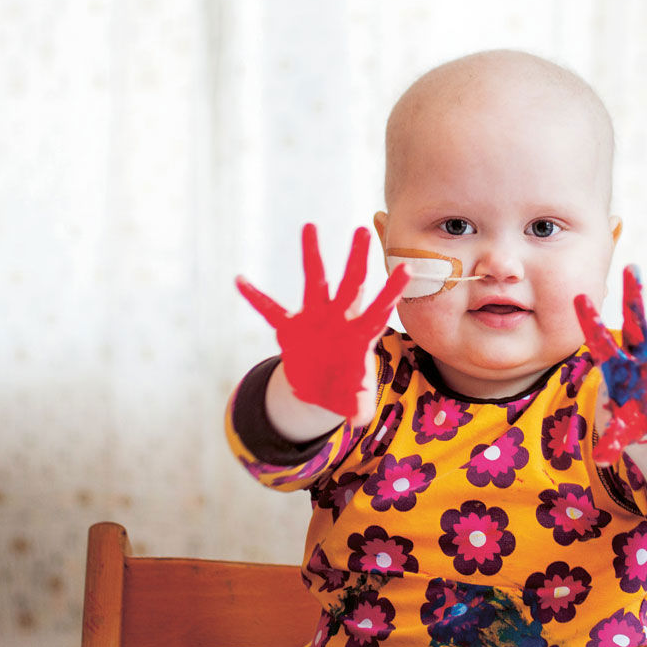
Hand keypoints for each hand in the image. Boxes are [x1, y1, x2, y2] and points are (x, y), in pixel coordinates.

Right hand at [237, 224, 410, 417]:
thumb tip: (355, 420)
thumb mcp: (353, 405)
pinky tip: (240, 281)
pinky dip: (255, 297)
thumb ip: (357, 408)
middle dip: (357, 258)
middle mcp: (340, 320)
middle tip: (364, 231)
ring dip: (312, 255)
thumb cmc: (344, 393)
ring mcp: (314, 319)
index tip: (406, 268)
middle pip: (351, 284)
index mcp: (359, 336)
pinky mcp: (290, 328)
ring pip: (314, 281)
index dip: (391, 292)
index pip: (379, 310)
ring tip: (310, 227)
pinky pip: (270, 310)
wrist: (318, 392)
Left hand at [574, 266, 646, 465]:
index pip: (600, 343)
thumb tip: (600, 461)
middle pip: (637, 323)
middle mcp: (642, 356)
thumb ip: (613, 442)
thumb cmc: (631, 420)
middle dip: (635, 297)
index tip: (578, 297)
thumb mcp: (623, 431)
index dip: (590, 323)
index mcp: (619, 368)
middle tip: (631, 266)